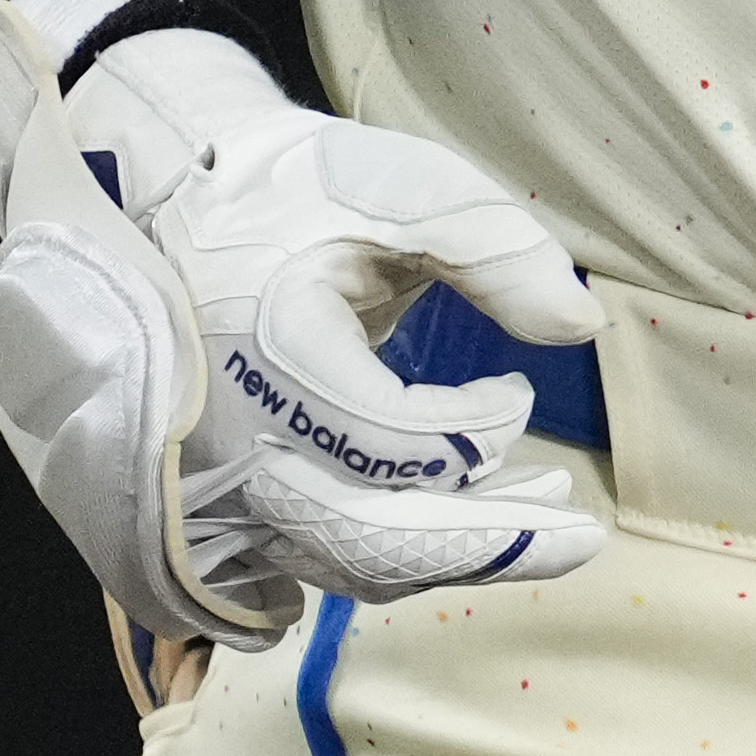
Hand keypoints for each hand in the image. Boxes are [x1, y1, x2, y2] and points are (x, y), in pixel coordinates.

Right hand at [0, 0, 607, 654]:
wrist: (172, 204)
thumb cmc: (290, 193)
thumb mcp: (396, 188)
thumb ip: (492, 244)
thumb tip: (582, 325)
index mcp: (271, 360)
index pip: (399, 444)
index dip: (479, 429)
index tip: (518, 391)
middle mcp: (231, 448)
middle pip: (374, 541)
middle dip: (488, 544)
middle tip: (579, 535)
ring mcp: (212, 491)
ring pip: (341, 565)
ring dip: (442, 555)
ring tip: (533, 522)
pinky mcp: (210, 511)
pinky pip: (304, 567)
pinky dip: (381, 561)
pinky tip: (445, 539)